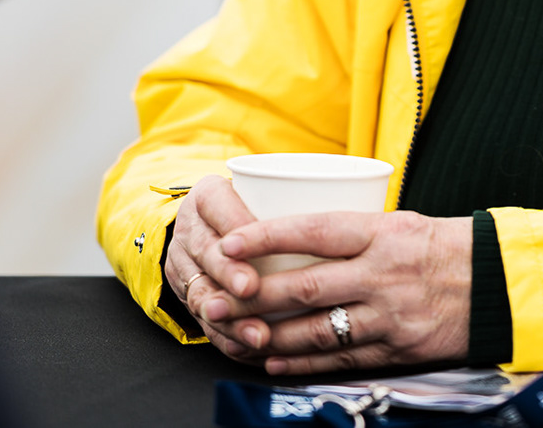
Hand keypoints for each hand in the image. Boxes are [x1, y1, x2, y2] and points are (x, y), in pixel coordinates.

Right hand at [162, 176, 289, 361]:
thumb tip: (360, 198)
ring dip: (229, 317)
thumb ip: (297, 198)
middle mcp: (191, 227)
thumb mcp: (263, 192)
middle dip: (230, 274)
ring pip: (200, 293)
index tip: (263, 238)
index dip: (240, 228)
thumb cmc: (252, 207)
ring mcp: (182, 263)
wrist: (205, 225)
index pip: (221, 206)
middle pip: (208, 252)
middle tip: (252, 289)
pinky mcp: (184, 292)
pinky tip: (244, 349)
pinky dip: (224, 337)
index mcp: (209, 194)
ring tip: (256, 334)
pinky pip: (200, 320)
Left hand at [215, 208, 471, 373]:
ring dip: (270, 336)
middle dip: (252, 295)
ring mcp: (390, 314)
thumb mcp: (402, 222)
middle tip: (214, 301)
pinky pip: (341, 358)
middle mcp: (383, 273)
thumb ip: (354, 233)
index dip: (266, 238)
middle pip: (304, 286)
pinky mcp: (397, 348)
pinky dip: (303, 362)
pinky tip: (276, 362)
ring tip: (237, 336)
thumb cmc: (446, 247)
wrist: (498, 284)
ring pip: (316, 329)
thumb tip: (297, 235)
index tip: (229, 243)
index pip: (313, 231)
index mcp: (383, 232)